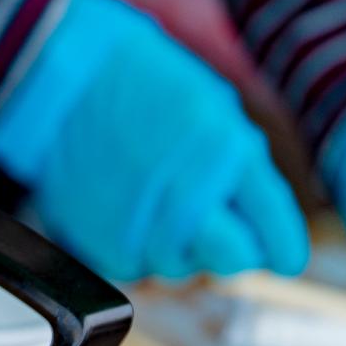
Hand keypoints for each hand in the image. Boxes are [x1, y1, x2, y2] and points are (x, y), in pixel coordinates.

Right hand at [0, 0, 309, 282]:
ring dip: (179, 240)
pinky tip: (125, 202)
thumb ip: (247, 179)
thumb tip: (274, 246)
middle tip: (209, 211)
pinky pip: (138, 263)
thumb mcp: (216, 113)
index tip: (281, 252)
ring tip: (153, 192)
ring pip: (182, 265)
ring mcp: (144, 227)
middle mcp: (189, 199)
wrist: (63, 80)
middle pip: (233, 260)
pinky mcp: (104, 246)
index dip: (282, 246)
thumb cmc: (143, 85)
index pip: (276, 237)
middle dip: (232, 243)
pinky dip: (136, 241)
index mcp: (229, 156)